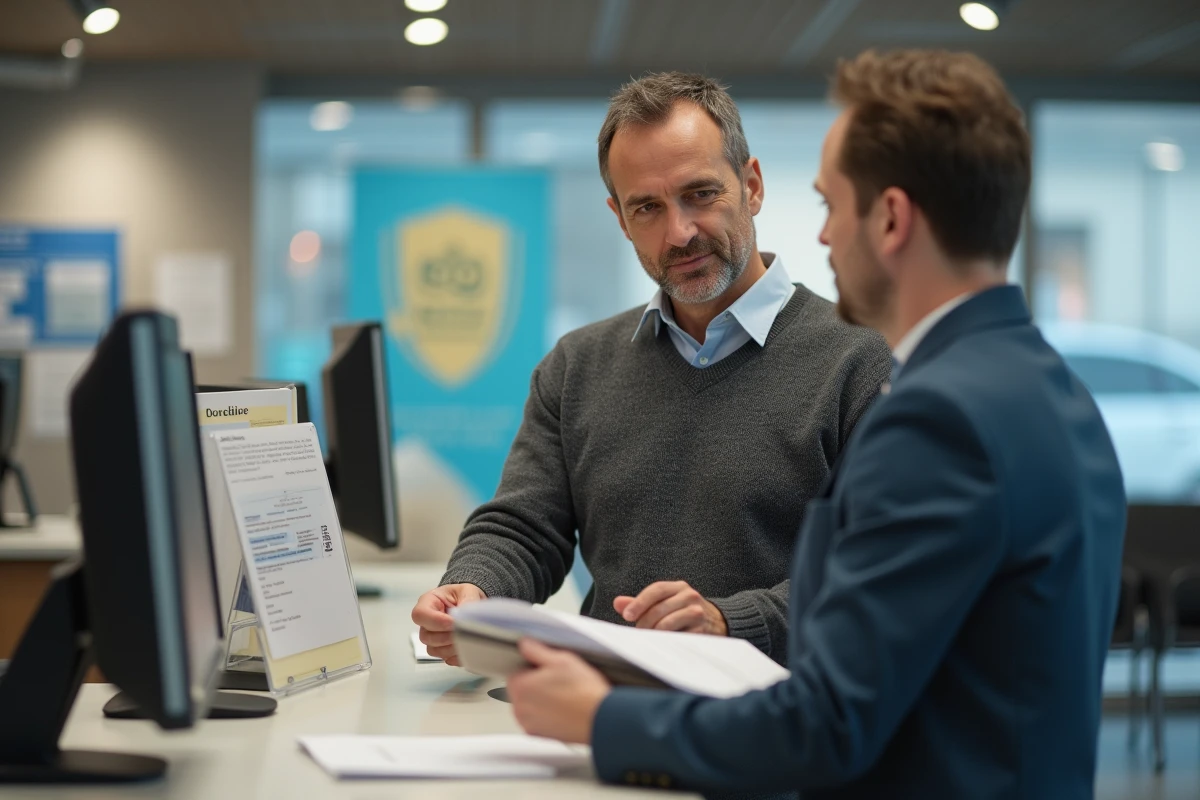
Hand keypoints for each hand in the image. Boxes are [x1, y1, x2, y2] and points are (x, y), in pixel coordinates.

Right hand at [411, 583, 486, 665]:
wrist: (471, 603)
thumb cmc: (465, 595)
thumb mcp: (468, 592)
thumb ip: (467, 603)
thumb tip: (466, 619)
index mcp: (428, 602)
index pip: (420, 614)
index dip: (436, 622)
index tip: (453, 623)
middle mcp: (426, 621)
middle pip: (425, 636)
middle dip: (447, 637)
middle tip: (463, 631)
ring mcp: (431, 636)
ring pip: (433, 650)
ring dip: (451, 648)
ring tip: (466, 638)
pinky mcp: (441, 648)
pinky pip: (444, 658)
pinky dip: (456, 656)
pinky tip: (466, 647)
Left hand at [507, 638, 610, 743]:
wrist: (601, 719)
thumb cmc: (584, 691)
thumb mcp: (562, 659)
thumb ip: (537, 650)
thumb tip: (525, 644)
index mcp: (520, 687)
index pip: (517, 671)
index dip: (535, 667)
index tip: (550, 669)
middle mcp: (520, 709)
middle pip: (522, 690)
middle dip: (536, 684)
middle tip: (559, 682)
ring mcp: (529, 724)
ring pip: (530, 706)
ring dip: (541, 701)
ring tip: (565, 697)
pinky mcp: (540, 736)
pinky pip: (538, 721)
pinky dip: (547, 715)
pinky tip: (565, 710)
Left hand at [613, 581, 727, 635]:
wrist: (718, 622)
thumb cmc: (684, 612)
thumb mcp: (666, 602)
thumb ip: (641, 603)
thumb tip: (617, 603)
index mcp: (679, 587)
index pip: (656, 590)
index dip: (639, 602)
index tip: (626, 615)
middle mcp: (690, 596)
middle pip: (659, 609)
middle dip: (644, 623)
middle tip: (637, 633)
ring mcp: (697, 613)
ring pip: (667, 624)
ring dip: (653, 634)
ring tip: (648, 639)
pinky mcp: (702, 631)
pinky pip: (678, 637)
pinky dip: (666, 642)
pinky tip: (662, 645)